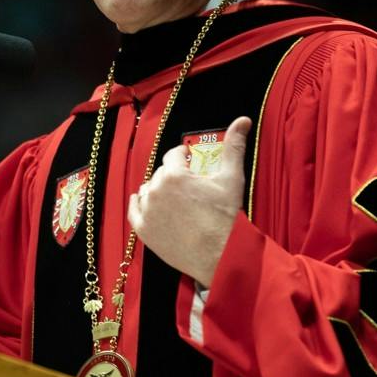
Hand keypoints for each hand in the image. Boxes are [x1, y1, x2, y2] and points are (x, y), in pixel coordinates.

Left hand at [127, 116, 251, 286]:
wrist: (219, 255)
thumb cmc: (225, 218)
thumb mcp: (232, 178)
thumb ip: (234, 146)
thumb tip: (243, 120)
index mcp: (174, 175)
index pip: (173, 155)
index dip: (184, 157)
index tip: (190, 161)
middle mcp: (156, 190)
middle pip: (161, 173)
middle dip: (174, 176)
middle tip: (188, 186)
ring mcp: (147, 211)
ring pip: (148, 190)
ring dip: (158, 190)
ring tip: (173, 198)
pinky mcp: (143, 230)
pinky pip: (134, 209)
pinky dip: (139, 204)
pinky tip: (145, 202)